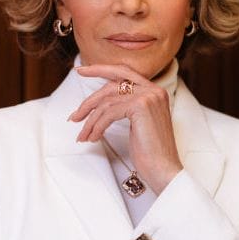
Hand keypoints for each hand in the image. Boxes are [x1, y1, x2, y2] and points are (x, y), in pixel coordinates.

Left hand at [69, 63, 182, 194]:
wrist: (164, 169)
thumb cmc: (151, 152)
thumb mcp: (138, 123)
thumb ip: (126, 107)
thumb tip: (99, 104)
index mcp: (154, 91)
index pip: (123, 72)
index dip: (100, 69)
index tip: (81, 70)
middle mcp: (153, 90)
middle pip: (111, 85)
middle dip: (89, 101)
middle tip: (74, 116)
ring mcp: (148, 96)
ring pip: (107, 101)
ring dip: (90, 120)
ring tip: (83, 135)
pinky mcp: (140, 106)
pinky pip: (109, 113)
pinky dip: (97, 126)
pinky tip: (94, 137)